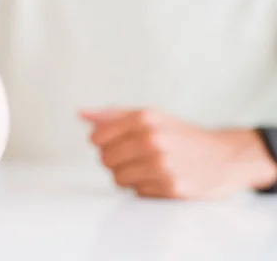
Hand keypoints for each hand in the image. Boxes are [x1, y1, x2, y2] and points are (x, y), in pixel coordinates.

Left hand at [80, 108, 276, 199]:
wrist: (225, 157)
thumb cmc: (181, 135)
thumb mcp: (150, 116)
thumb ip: (113, 115)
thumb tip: (81, 114)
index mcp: (144, 118)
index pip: (97, 137)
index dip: (104, 143)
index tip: (118, 143)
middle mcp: (152, 139)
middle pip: (105, 159)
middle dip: (117, 160)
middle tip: (136, 157)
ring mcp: (162, 165)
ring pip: (118, 178)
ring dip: (129, 176)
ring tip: (149, 168)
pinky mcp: (171, 188)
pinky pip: (137, 193)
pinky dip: (146, 188)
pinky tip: (162, 179)